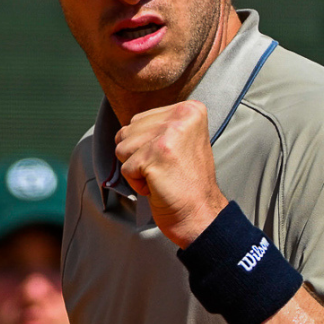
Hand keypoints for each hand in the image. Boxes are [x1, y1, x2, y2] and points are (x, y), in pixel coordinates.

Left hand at [114, 101, 226, 247]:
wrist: (200, 214)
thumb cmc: (186, 182)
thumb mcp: (182, 140)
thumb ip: (159, 125)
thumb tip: (127, 127)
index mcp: (190, 109)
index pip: (139, 120)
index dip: (147, 146)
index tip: (172, 158)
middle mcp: (181, 115)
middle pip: (128, 131)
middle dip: (138, 155)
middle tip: (166, 169)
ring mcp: (168, 134)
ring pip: (122, 148)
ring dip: (137, 168)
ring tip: (162, 176)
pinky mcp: (155, 156)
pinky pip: (125, 168)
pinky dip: (137, 183)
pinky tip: (159, 185)